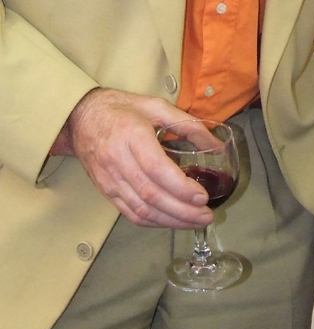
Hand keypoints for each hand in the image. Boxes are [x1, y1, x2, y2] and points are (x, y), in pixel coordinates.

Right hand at [52, 89, 215, 228]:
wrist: (80, 117)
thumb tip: (217, 145)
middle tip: (206, 216)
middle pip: (151, 194)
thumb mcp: (157, 106)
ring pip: (141, 209)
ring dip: (170, 220)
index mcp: (131, 135)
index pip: (156, 169)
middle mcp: (118, 161)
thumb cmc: (121, 108)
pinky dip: (153, 221)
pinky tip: (171, 221)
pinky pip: (129, 212)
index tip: (202, 196)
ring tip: (195, 222)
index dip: (180, 187)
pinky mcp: (105, 190)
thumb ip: (188, 125)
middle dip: (182, 211)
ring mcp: (109, 179)